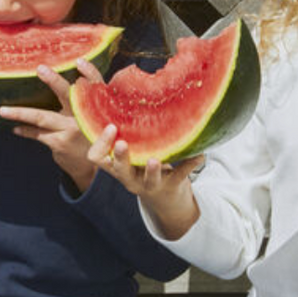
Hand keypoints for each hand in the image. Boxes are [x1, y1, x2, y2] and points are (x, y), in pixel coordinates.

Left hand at [0, 58, 103, 191]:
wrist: (93, 168)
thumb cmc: (90, 135)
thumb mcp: (95, 119)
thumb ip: (87, 102)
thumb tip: (75, 79)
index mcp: (95, 107)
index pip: (95, 86)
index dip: (90, 72)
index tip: (79, 61)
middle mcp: (84, 117)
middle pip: (68, 95)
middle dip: (54, 81)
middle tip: (40, 69)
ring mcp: (71, 130)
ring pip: (42, 117)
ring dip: (20, 113)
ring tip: (2, 111)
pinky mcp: (60, 143)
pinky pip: (37, 134)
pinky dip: (26, 130)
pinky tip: (15, 128)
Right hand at [87, 126, 202, 239]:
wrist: (167, 201)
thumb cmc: (144, 170)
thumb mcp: (132, 158)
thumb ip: (127, 137)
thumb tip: (126, 95)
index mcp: (118, 168)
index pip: (97, 158)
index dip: (100, 143)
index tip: (110, 126)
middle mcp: (130, 178)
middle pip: (119, 170)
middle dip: (119, 157)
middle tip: (122, 144)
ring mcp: (151, 184)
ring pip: (149, 179)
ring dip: (152, 170)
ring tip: (154, 159)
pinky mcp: (172, 185)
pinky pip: (181, 174)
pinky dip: (191, 163)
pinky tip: (200, 154)